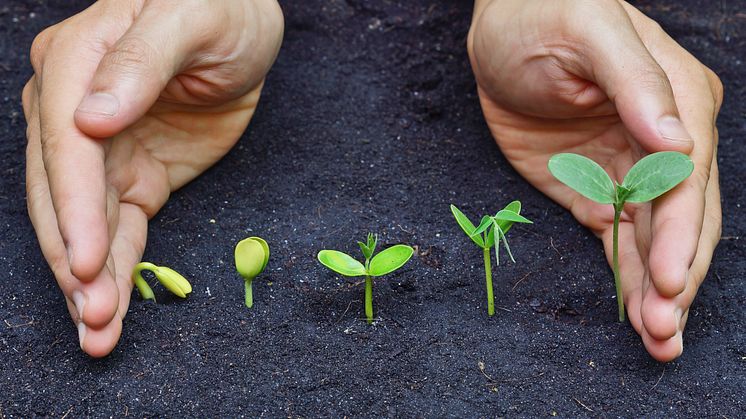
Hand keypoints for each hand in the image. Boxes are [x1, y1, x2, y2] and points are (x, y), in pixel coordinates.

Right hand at [22, 0, 283, 356]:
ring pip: (85, 224)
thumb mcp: (192, 15)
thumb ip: (142, 60)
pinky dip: (117, 270)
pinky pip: (120, 229)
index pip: (65, 147)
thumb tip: (91, 116)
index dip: (74, 209)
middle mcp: (74, 110)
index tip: (87, 263)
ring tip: (98, 333)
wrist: (244, 24)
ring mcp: (101, 147)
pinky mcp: (133, 174)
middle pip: (61, 196)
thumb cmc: (220, 4)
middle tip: (93, 318)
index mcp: (77, 63)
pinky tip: (111, 309)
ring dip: (89, 281)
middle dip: (75, 261)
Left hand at [468, 0, 721, 360]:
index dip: (680, 235)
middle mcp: (662, 144)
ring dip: (656, 293)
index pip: (686, 182)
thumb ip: (635, 83)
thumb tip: (678, 141)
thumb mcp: (589, 30)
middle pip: (679, 222)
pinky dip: (625, 278)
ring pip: (650, 241)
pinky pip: (614, 240)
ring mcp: (627, 172)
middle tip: (664, 332)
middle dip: (674, 279)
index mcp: (676, 103)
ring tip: (660, 341)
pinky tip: (637, 315)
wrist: (500, 28)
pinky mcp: (592, 190)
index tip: (667, 280)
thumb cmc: (546, 12)